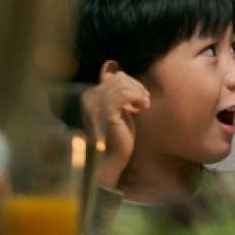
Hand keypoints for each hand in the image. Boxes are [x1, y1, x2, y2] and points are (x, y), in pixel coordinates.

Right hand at [81, 68, 149, 188]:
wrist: (111, 159)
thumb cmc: (116, 135)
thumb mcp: (117, 110)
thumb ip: (117, 95)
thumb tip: (124, 76)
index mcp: (89, 96)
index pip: (114, 77)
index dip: (132, 84)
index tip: (141, 97)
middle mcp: (89, 98)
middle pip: (120, 78)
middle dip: (137, 87)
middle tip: (145, 100)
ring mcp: (96, 105)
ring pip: (123, 84)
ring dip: (139, 93)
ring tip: (144, 105)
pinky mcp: (106, 112)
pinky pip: (124, 94)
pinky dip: (137, 97)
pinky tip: (142, 108)